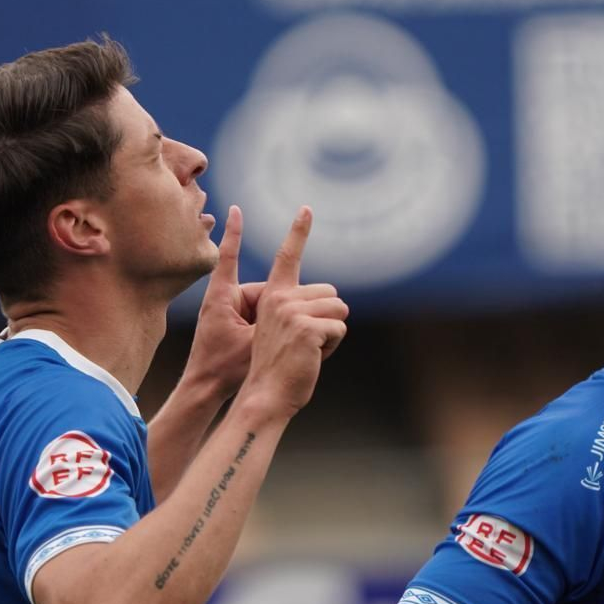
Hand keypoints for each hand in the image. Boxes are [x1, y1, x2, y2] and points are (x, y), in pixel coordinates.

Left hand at [179, 205, 264, 400]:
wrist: (203, 390)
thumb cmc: (224, 368)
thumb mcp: (252, 342)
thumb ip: (274, 320)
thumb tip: (300, 305)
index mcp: (223, 296)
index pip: (230, 257)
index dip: (235, 233)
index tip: (235, 209)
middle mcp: (226, 298)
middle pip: (265, 288)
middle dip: (282, 304)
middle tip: (278, 329)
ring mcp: (230, 312)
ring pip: (268, 304)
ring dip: (279, 318)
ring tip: (274, 340)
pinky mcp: (235, 325)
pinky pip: (261, 316)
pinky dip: (273, 324)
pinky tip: (283, 339)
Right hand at [238, 206, 347, 421]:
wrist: (265, 395)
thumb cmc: (276, 369)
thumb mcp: (284, 332)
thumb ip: (300, 312)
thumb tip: (337, 306)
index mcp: (274, 296)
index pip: (287, 257)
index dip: (298, 231)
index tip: (306, 208)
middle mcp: (282, 299)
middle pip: (332, 296)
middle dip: (330, 320)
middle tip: (304, 344)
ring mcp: (293, 312)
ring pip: (339, 312)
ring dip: (332, 335)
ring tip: (307, 351)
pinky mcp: (307, 327)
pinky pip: (339, 330)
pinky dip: (333, 348)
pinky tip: (311, 359)